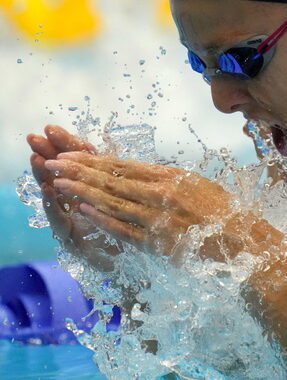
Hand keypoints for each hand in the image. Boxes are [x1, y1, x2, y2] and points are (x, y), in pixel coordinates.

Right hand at [26, 125, 116, 268]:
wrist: (134, 265)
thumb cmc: (129, 230)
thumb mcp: (124, 200)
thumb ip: (113, 177)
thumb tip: (105, 150)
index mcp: (91, 191)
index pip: (78, 163)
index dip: (66, 145)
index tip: (53, 128)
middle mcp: (77, 205)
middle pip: (60, 176)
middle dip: (47, 156)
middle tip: (35, 139)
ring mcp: (73, 223)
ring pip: (55, 197)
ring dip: (45, 177)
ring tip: (37, 160)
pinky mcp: (74, 243)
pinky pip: (62, 222)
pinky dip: (54, 207)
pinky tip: (49, 192)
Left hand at [44, 152, 236, 258]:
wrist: (244, 241)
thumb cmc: (225, 213)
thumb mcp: (200, 186)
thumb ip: (171, 180)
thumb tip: (145, 174)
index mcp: (174, 176)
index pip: (125, 166)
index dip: (95, 160)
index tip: (71, 154)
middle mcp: (164, 193)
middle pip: (114, 180)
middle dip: (81, 171)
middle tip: (54, 164)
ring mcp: (161, 217)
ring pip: (115, 202)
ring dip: (84, 192)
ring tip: (60, 184)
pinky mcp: (161, 241)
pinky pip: (126, 229)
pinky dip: (104, 220)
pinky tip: (84, 212)